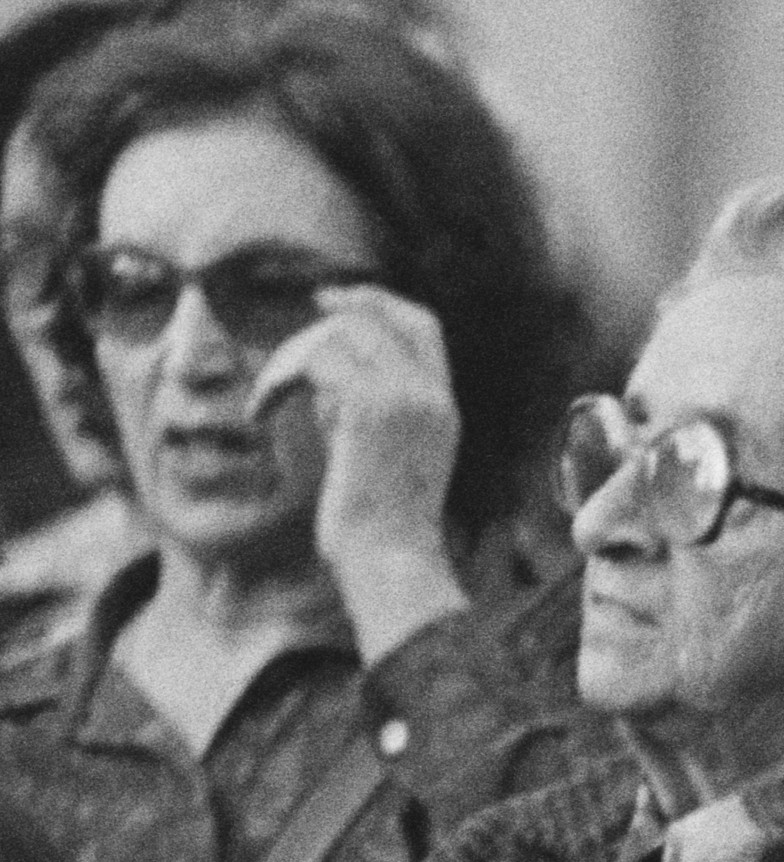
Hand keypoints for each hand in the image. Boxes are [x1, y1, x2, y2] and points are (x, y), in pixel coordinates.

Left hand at [255, 286, 466, 653]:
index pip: (424, 328)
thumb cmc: (377, 528)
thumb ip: (362, 410)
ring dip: (293, 356)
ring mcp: (407, 398)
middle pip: (385, 317)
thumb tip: (323, 372)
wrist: (390, 560)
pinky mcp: (372, 407)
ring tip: (270, 397)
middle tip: (301, 316)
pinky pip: (317, 360)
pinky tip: (263, 413)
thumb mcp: (378, 456)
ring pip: (344, 333)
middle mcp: (432, 396)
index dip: (379, 303)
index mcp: (442, 409)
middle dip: (339, 309)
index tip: (336, 301)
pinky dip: (279, 379)